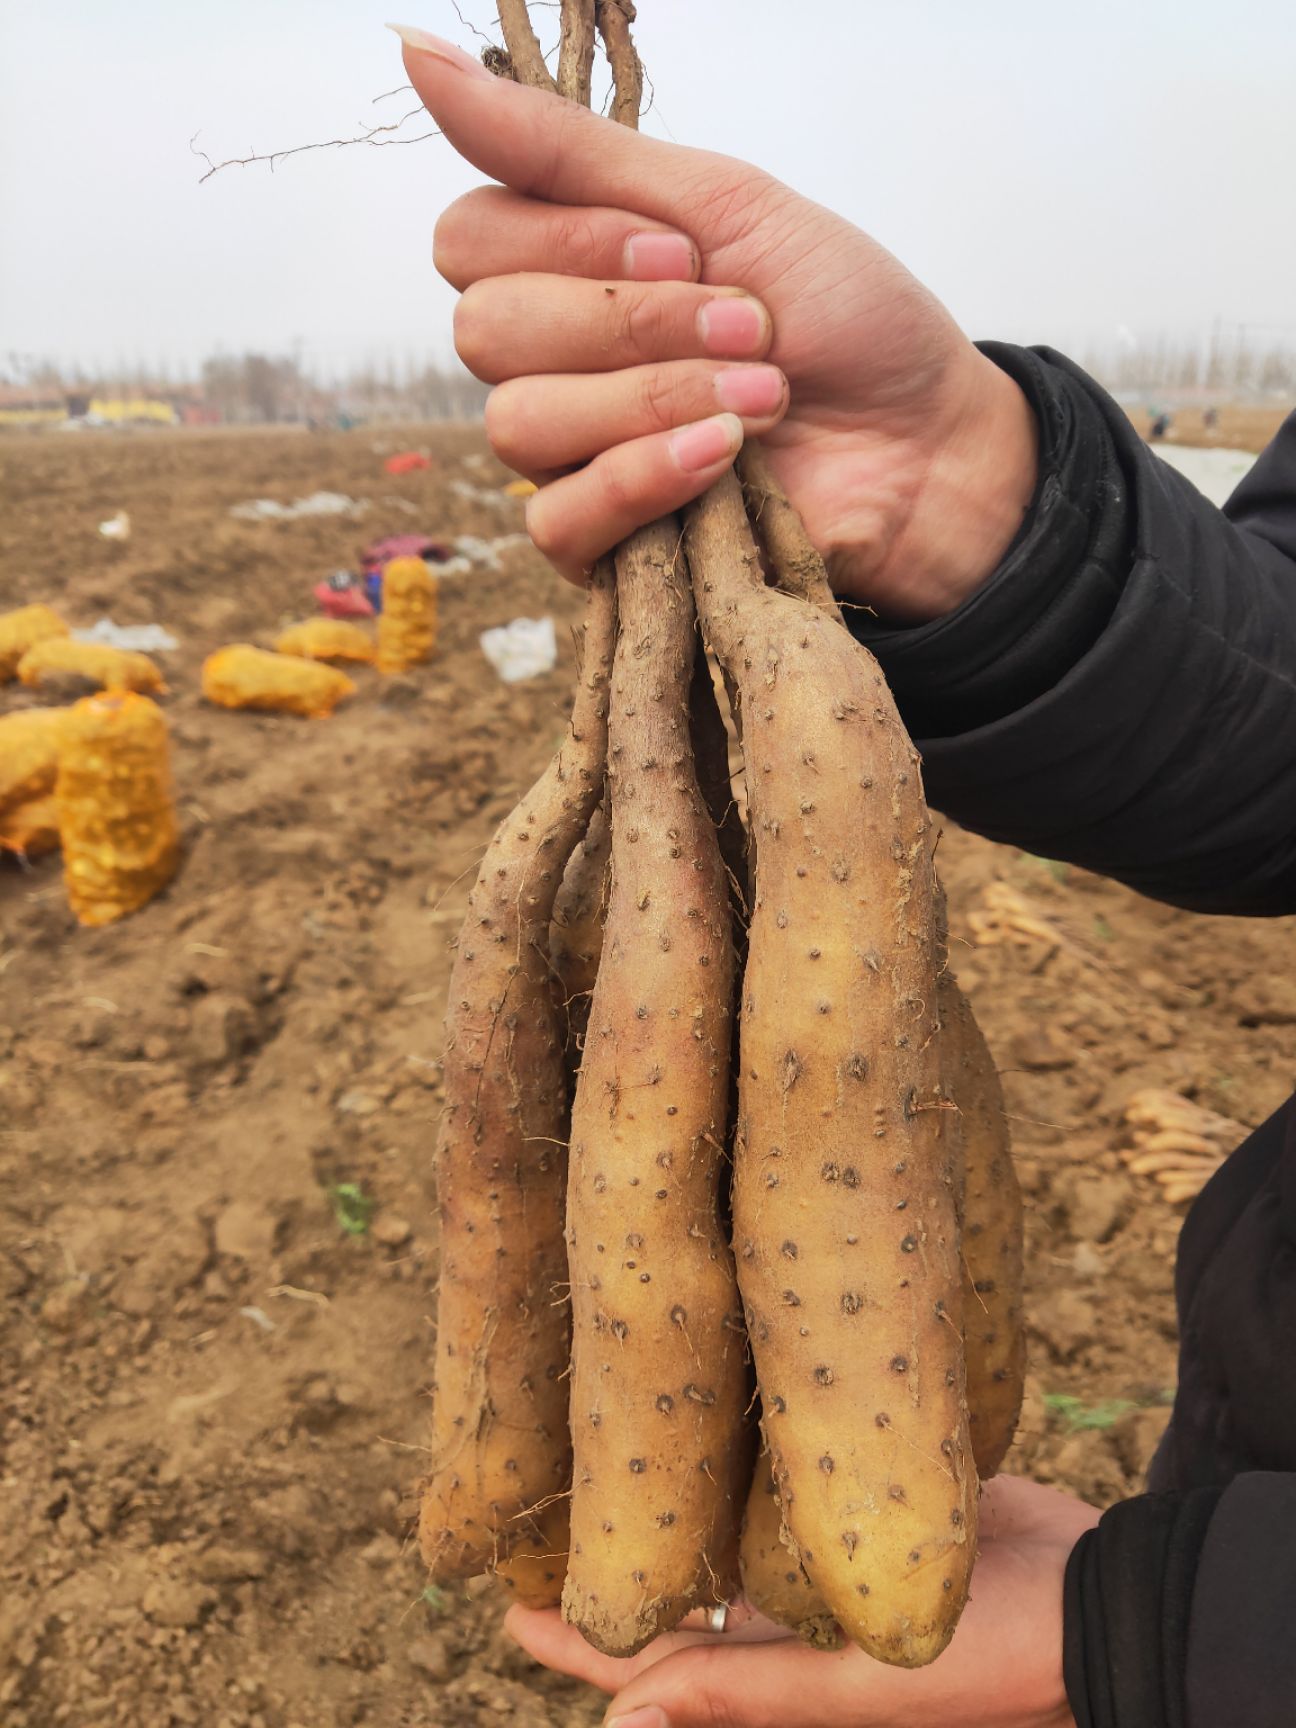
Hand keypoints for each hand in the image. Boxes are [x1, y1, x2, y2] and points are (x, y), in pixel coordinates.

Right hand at [396, 29, 1036, 617]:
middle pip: (484, 332)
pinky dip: (646, 479)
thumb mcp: (718, 199)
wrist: (926, 439)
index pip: (467, 241)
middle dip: (629, 321)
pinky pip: (556, 518)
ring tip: (763, 396)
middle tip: (748, 326)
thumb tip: (415, 52)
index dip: (567, 244)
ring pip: (518, 424)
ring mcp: (570, 459)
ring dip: (653, 398)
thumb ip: (566, 147)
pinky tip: (726, 460)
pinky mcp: (603, 547)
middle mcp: (550, 361)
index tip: (684, 248)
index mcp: (562, 268)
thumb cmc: (841, 316)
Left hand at [503, 1475, 1096, 1727]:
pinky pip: (788, 1464)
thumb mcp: (852, 1689)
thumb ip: (742, 1695)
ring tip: (609, 1433)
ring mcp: (825, 1544)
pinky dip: (747, 1441)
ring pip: (724, 1513)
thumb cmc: (981, 1662)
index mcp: (774, 1667)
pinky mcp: (867, 1491)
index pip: (646, 1657)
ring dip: (673, 1486)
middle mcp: (787, 1607)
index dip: (574, 1634)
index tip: (505, 1597)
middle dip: (615, 1544)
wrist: (1093, 1593)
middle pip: (677, 1578)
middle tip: (539, 1492)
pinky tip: (713, 1395)